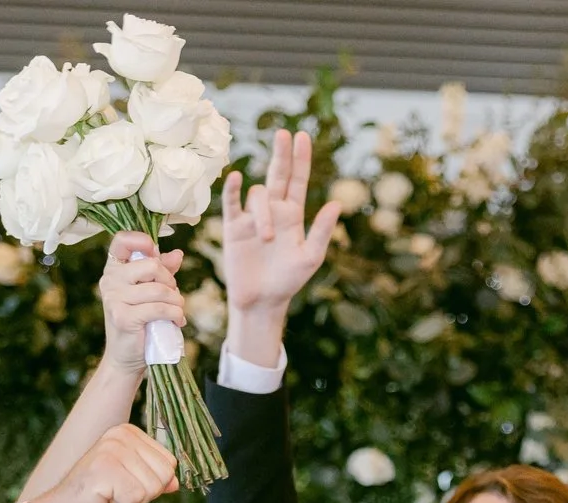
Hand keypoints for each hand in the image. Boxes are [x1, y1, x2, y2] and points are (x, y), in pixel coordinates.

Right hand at [12, 424, 177, 502]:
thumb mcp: (135, 487)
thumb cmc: (99, 501)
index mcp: (128, 433)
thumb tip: (175, 482)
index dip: (151, 484)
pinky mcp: (104, 469)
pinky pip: (136, 497)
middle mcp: (119, 435)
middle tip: (116, 492)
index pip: (169, 463)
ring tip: (109, 495)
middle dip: (144, 493)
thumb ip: (155, 479)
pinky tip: (103, 499)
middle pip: (164, 474)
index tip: (125, 484)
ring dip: (132, 500)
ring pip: (152, 487)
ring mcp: (110, 450)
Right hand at [98, 230, 185, 375]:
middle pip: (151, 265)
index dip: (143, 241)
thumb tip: (177, 254)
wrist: (126, 356)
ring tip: (177, 311)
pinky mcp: (124, 317)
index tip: (156, 254)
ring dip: (176, 302)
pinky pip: (160, 308)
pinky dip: (175, 315)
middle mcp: (110, 280)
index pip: (122, 240)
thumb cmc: (140, 321)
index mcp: (113, 268)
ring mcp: (114, 299)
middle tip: (173, 296)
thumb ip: (161, 271)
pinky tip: (178, 321)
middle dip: (170, 281)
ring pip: (159, 290)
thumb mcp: (150, 292)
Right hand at [219, 129, 343, 368]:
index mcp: (294, 215)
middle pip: (277, 174)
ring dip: (263, 213)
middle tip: (283, 134)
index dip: (300, 159)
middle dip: (281, 154)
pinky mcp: (233, 228)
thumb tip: (336, 204)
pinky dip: (233, 190)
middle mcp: (273, 211)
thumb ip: (321, 231)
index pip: (298, 180)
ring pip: (257, 196)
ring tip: (266, 238)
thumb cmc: (289, 281)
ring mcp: (252, 217)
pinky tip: (237, 178)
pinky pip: (231, 203)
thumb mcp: (310, 257)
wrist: (261, 302)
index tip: (302, 136)